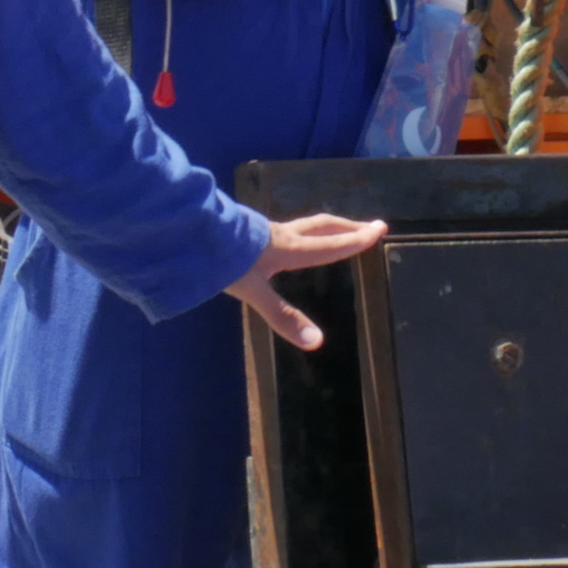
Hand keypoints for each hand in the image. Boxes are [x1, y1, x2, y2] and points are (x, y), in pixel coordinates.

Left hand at [227, 213, 384, 348]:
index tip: (379, 230)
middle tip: (371, 226)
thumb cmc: (222, 258)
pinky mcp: (247, 228)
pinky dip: (300, 229)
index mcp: (289, 249)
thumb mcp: (252, 290)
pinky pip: (284, 227)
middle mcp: (281, 235)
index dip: (354, 241)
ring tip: (336, 229)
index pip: (330, 245)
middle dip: (347, 228)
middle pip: (321, 228)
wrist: (188, 228)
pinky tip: (288, 237)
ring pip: (303, 224)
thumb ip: (282, 316)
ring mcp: (263, 229)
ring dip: (325, 226)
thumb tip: (317, 342)